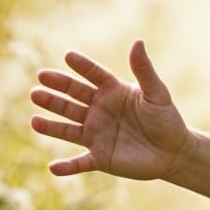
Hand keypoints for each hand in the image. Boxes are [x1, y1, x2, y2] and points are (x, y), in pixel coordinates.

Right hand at [30, 40, 193, 180]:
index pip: (92, 76)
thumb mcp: (157, 94)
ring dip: (51, 126)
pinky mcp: (100, 157)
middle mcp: (98, 111)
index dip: (82, 67)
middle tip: (36, 90)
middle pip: (71, 100)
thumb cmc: (167, 119)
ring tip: (35, 121)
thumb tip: (138, 41)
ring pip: (68, 129)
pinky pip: (80, 163)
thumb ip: (144, 71)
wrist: (174, 152)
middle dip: (54, 95)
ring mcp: (96, 134)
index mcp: (111, 92)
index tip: (68, 56)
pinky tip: (53, 168)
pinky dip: (67, 167)